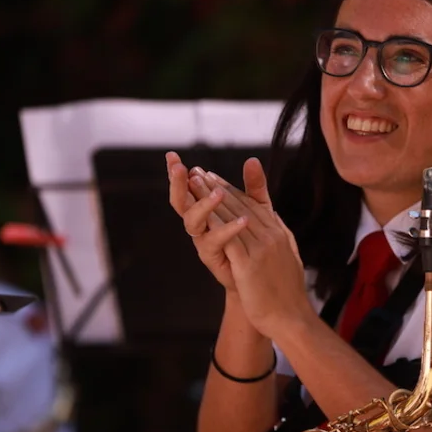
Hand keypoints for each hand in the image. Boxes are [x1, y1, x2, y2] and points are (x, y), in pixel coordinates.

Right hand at [167, 151, 248, 290]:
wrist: (258, 276)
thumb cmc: (253, 241)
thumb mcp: (257, 209)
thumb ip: (253, 186)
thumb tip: (252, 159)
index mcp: (206, 210)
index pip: (188, 187)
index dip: (178, 173)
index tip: (172, 155)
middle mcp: (200, 225)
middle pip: (181, 201)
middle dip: (178, 183)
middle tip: (180, 167)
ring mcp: (203, 240)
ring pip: (193, 221)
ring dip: (204, 204)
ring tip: (218, 192)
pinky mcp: (212, 257)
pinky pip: (214, 241)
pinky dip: (227, 229)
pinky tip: (242, 220)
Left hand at [200, 159, 308, 335]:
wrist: (291, 317)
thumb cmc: (287, 292)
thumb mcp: (286, 256)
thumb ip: (277, 235)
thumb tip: (271, 220)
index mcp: (279, 232)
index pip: (252, 204)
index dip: (230, 188)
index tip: (212, 176)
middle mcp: (272, 235)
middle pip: (239, 205)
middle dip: (216, 187)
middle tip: (197, 172)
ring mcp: (262, 248)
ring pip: (231, 217)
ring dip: (210, 198)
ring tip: (193, 183)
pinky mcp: (250, 264)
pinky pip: (228, 239)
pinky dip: (214, 222)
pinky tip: (200, 211)